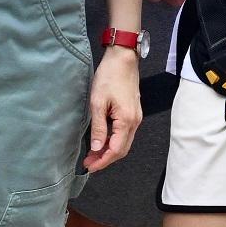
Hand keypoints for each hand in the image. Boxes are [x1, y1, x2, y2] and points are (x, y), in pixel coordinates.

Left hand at [86, 46, 140, 169]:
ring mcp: (136, 117)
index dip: (103, 161)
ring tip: (93, 154)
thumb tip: (96, 148)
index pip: (116, 150)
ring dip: (109, 151)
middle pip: (122, 149)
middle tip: (89, 163)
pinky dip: (114, 141)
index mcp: (126, 120)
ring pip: (124, 142)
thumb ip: (98, 128)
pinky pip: (125, 134)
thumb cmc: (109, 76)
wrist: (122, 59)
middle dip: (106, 159)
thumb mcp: (97, 102)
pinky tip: (102, 140)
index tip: (90, 166)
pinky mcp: (133, 113)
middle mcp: (135, 121)